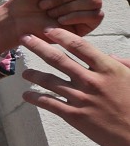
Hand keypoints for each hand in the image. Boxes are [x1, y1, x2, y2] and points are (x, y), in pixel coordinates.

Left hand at [21, 28, 129, 145]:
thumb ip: (121, 65)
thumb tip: (110, 56)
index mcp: (108, 68)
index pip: (79, 46)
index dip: (60, 35)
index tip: (47, 29)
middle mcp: (91, 80)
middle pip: (58, 59)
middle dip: (38, 47)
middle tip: (24, 39)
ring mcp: (81, 98)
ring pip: (49, 81)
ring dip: (33, 74)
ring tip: (25, 72)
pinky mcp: (74, 116)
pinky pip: (49, 103)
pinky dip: (35, 98)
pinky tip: (26, 95)